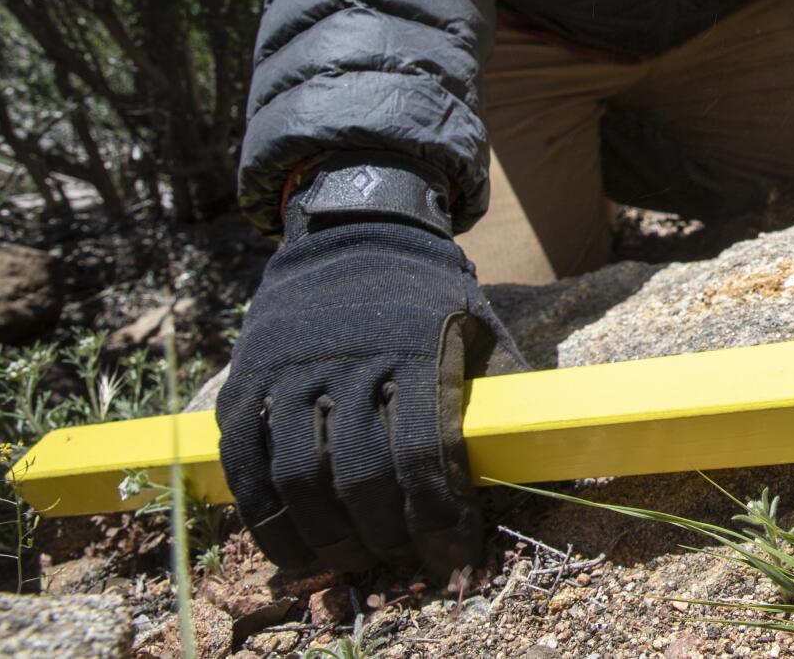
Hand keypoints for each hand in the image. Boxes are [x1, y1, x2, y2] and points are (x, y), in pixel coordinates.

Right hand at [217, 165, 515, 575]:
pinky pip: (246, 459)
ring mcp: (293, 368)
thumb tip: (547, 450)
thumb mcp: (481, 327)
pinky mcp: (248, 379)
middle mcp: (352, 358)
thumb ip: (502, 389)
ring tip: (352, 560)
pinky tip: (290, 542)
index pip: (428, 450)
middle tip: (401, 559)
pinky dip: (264, 512)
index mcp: (420, 349)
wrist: (358, 233)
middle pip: (363, 471)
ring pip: (300, 472)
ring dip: (327, 534)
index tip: (453, 558)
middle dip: (386, 532)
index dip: (440, 515)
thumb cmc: (432, 298)